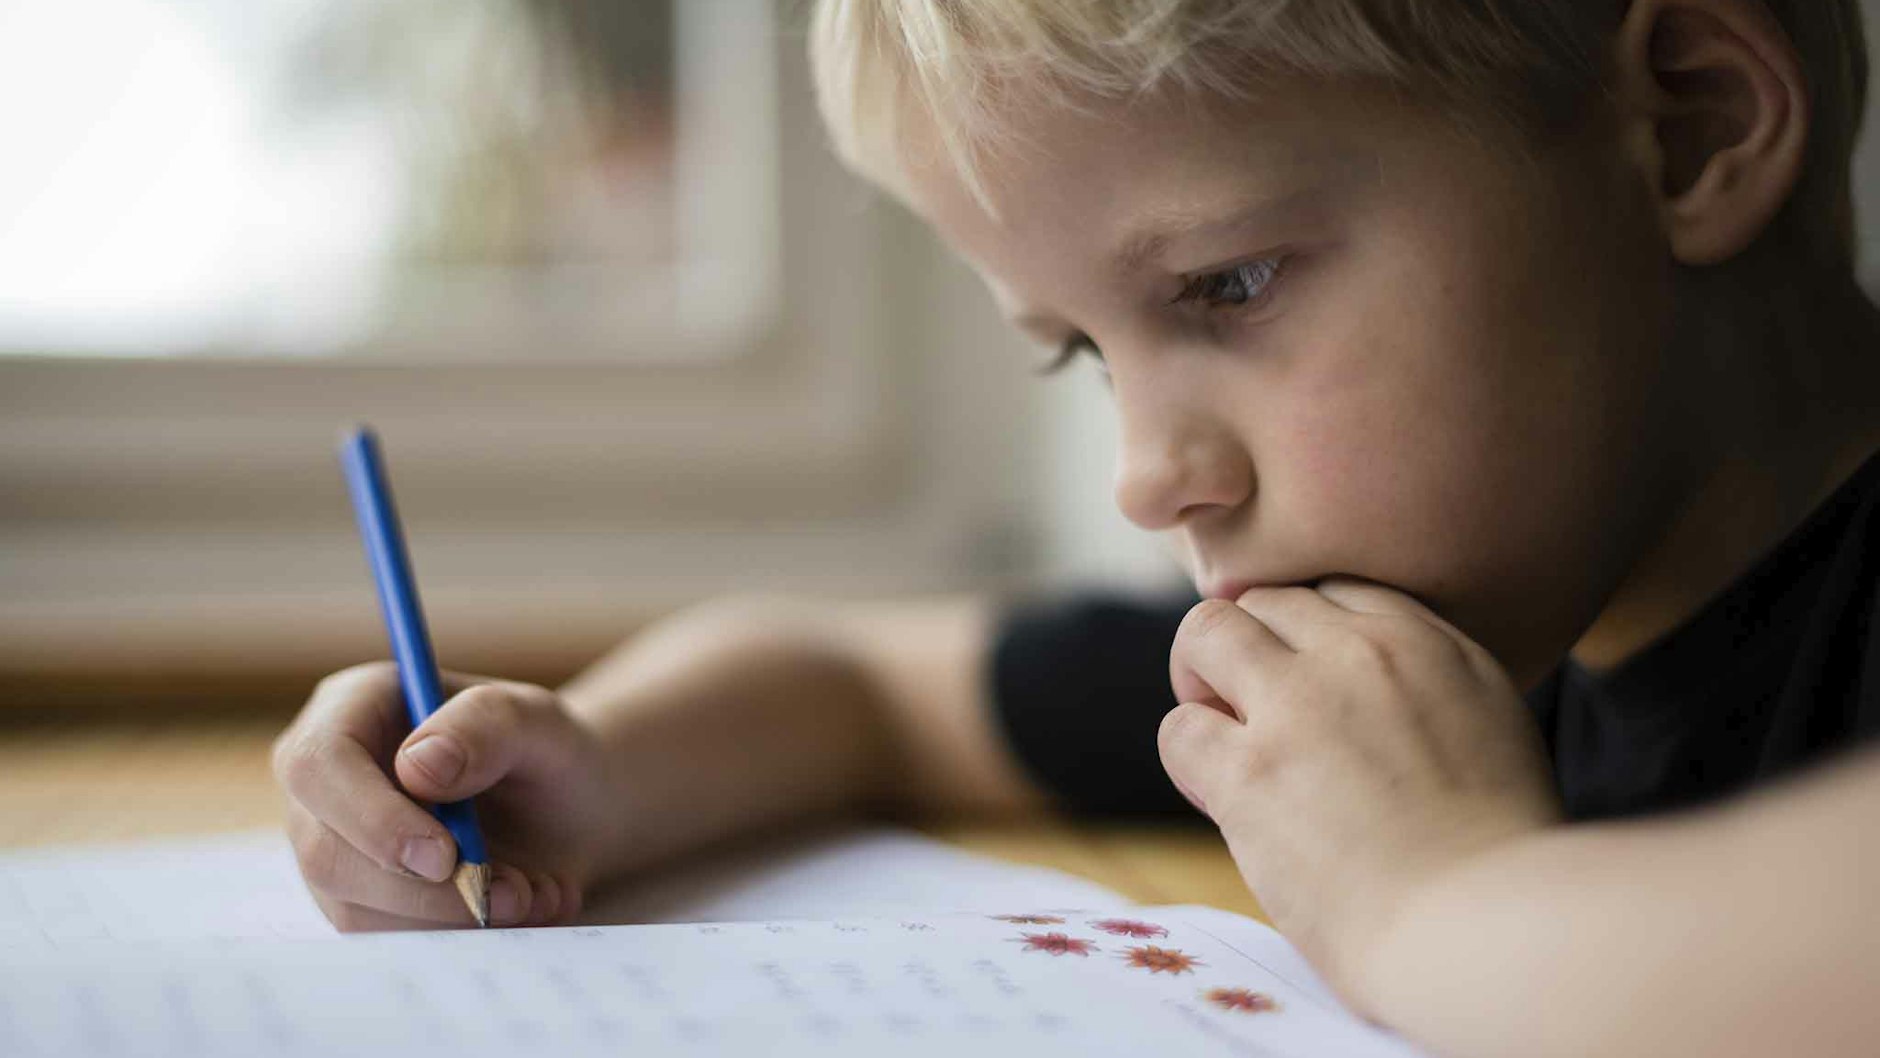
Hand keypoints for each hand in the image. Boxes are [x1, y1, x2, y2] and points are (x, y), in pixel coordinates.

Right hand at [273, 662, 621, 931]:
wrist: (569, 810)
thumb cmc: (547, 751)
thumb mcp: (540, 720)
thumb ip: (487, 724)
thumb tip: (416, 766)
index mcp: (354, 707)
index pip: (318, 764)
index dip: (371, 817)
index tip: (444, 856)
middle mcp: (327, 778)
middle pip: (326, 851)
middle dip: (422, 890)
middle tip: (513, 893)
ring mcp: (334, 843)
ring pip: (353, 907)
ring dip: (452, 916)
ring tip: (533, 893)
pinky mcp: (357, 897)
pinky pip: (385, 937)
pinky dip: (457, 932)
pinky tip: (519, 905)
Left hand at [1158, 578, 1560, 1004]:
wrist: (1484, 930)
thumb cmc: (1497, 861)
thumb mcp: (1493, 733)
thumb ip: (1427, 692)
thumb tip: (1363, 695)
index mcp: (1430, 643)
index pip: (1333, 590)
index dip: (1302, 636)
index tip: (1305, 685)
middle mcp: (1361, 653)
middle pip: (1264, 600)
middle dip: (1247, 650)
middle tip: (1253, 715)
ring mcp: (1301, 704)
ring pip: (1206, 632)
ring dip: (1199, 680)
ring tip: (1224, 738)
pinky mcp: (1250, 771)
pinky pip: (1180, 729)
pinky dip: (1190, 759)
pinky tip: (1220, 797)